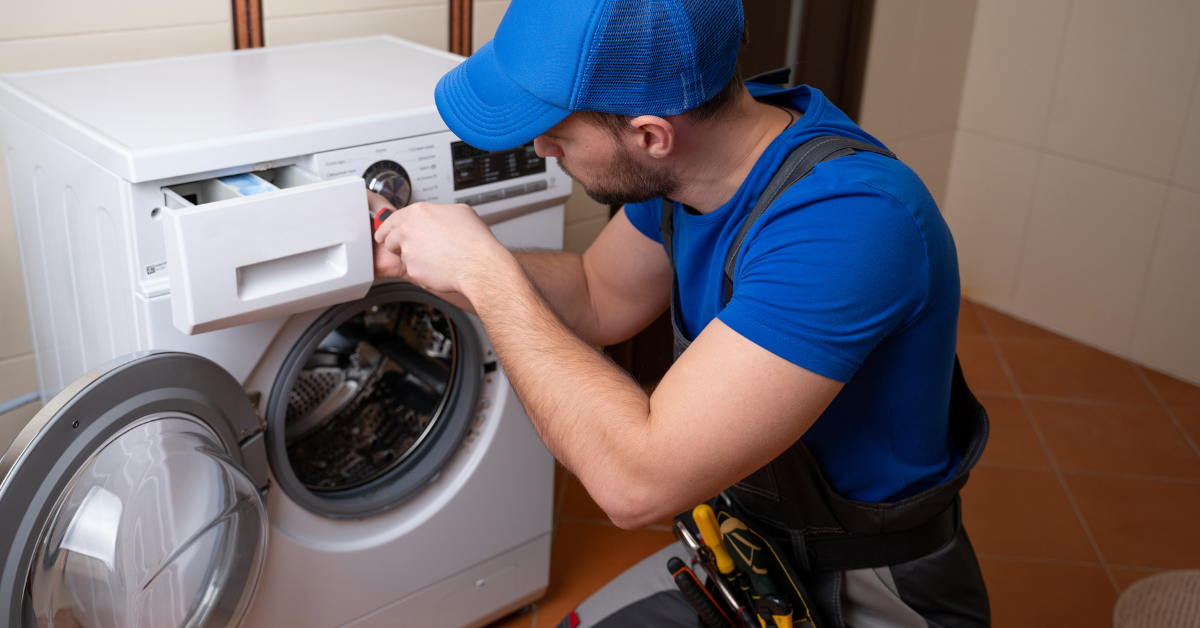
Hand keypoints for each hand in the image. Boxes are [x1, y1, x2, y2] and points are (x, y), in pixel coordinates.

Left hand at [372, 195, 512, 297]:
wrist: (479, 265)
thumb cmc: (474, 241)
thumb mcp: (461, 212)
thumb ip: (441, 212)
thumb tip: (439, 214)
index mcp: (419, 212)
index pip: (392, 218)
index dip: (389, 226)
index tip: (386, 231)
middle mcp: (409, 229)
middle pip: (388, 236)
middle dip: (394, 242)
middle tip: (404, 247)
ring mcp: (409, 250)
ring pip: (401, 255)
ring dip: (411, 257)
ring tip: (432, 258)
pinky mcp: (412, 269)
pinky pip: (412, 270)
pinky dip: (422, 271)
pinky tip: (438, 267)